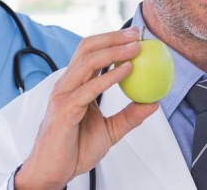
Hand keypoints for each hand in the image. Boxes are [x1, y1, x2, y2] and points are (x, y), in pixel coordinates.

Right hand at [15, 27, 158, 189]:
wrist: (54, 172)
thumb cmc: (75, 150)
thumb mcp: (110, 131)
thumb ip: (129, 116)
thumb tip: (153, 103)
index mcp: (75, 86)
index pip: (91, 53)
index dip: (111, 40)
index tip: (135, 36)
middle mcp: (67, 86)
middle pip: (87, 49)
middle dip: (112, 37)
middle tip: (136, 35)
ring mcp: (64, 96)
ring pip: (87, 63)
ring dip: (114, 52)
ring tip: (135, 49)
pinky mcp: (65, 111)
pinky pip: (89, 89)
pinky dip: (109, 77)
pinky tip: (126, 71)